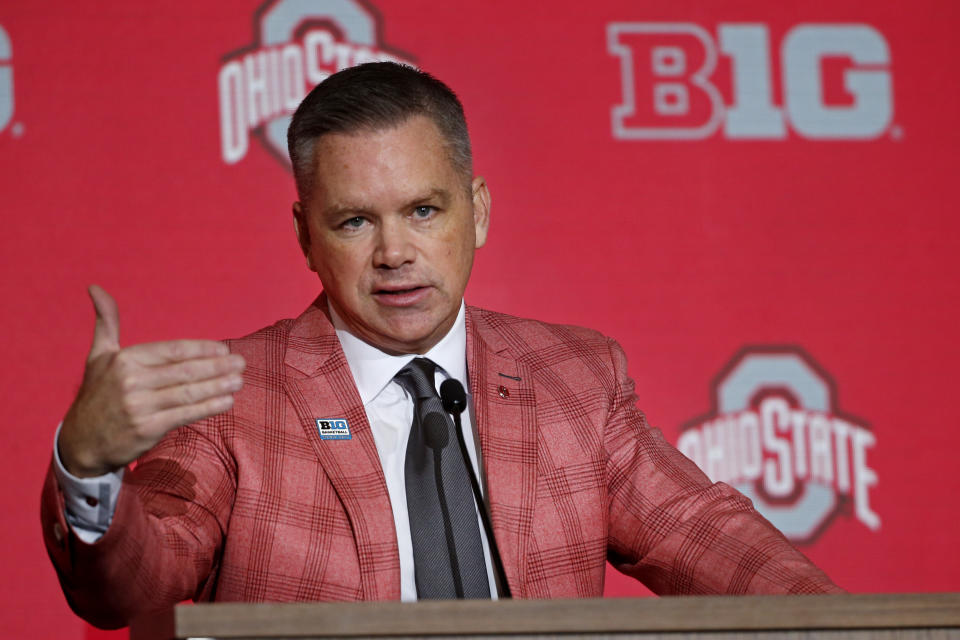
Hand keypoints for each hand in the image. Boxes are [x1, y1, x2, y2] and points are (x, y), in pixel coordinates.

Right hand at [58, 286, 245, 477]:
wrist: (83, 441)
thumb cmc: (98, 393)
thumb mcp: (99, 356)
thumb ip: (106, 322)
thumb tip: (95, 287)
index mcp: (125, 360)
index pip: (172, 350)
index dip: (201, 349)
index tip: (223, 349)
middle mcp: (131, 382)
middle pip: (184, 371)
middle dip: (217, 367)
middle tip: (241, 363)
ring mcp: (139, 407)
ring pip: (188, 393)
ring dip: (218, 386)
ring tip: (239, 380)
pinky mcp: (147, 429)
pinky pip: (185, 415)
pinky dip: (209, 408)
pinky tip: (227, 402)